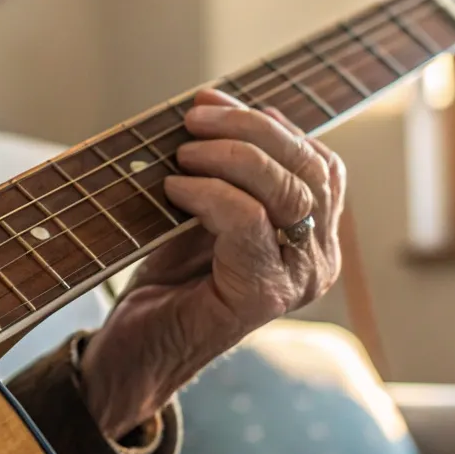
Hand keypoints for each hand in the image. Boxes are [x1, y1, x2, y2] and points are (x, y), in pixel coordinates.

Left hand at [78, 88, 345, 437]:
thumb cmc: (169, 280)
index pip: (318, 161)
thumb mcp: (203, 209)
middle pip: (310, 169)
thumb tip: (213, 103)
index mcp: (314, 236)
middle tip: (194, 118)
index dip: (268, 122)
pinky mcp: (263, 298)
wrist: (136, 351)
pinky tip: (175, 190)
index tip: (211, 102)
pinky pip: (249, 222)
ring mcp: (297, 281)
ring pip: (288, 191)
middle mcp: (318, 259)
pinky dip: (210, 193)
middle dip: (249, 128)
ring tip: (183, 152)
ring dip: (231, 156)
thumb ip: (223, 166)